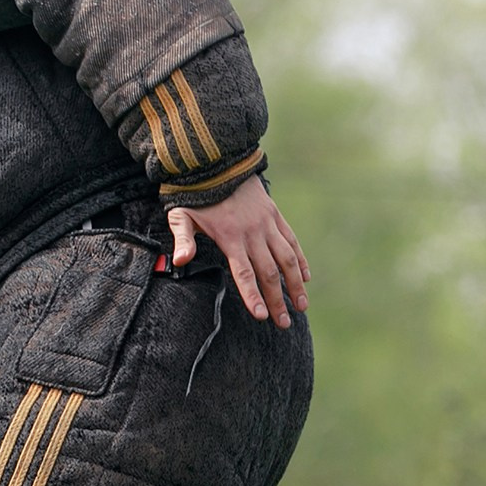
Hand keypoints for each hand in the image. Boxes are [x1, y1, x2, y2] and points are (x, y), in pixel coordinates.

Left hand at [167, 175, 308, 328]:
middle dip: (277, 300)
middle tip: (284, 323)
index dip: (253, 295)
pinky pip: (291, 240)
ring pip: (287, 258)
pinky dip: (300, 260)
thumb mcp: (181, 215)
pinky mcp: (275, 215)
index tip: (262, 316)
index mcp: (230, 237)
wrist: (218, 162)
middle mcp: (253, 233)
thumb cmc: (196, 195)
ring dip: (295, 284)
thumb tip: (179, 260)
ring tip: (301, 306)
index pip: (244, 273)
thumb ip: (182, 239)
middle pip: (269, 272)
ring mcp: (267, 224)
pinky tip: (305, 278)